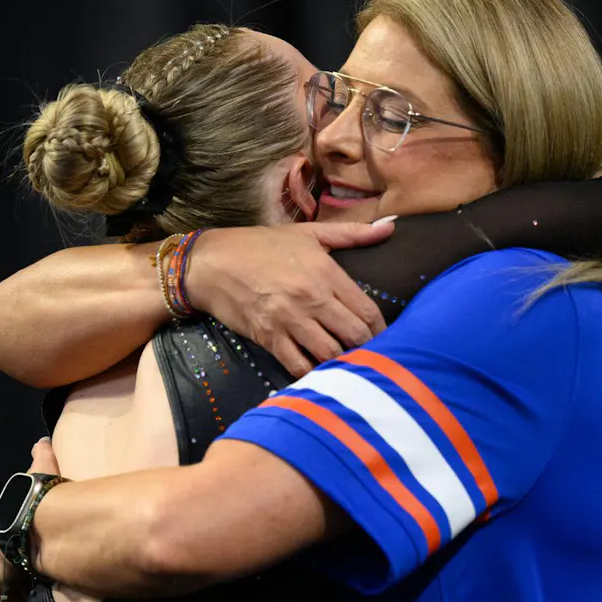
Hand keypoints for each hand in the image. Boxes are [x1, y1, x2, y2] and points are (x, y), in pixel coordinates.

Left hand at [0, 439, 60, 601]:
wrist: (28, 521)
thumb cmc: (33, 497)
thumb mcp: (38, 473)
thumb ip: (40, 458)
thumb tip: (41, 442)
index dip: (5, 549)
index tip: (15, 558)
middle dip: (5, 575)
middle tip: (20, 584)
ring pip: (1, 587)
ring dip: (11, 595)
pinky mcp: (4, 585)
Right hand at [186, 220, 394, 376]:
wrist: (212, 262)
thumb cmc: (262, 246)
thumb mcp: (308, 234)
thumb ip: (351, 234)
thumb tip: (389, 228)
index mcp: (326, 272)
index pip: (368, 311)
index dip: (382, 330)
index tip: (385, 338)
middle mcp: (311, 298)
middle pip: (354, 336)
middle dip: (366, 349)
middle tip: (370, 355)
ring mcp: (289, 320)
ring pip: (329, 354)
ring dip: (341, 363)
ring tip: (348, 365)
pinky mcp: (268, 338)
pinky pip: (298, 366)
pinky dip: (311, 373)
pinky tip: (318, 373)